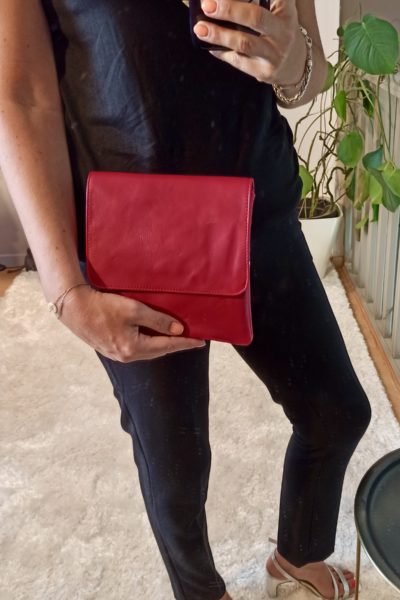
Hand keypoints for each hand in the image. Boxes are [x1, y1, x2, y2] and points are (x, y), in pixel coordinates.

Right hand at [58, 285, 205, 362]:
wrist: (73, 308)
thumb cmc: (103, 306)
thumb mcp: (133, 310)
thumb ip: (157, 320)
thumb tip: (178, 330)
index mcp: (133, 348)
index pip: (167, 346)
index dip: (185, 343)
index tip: (201, 341)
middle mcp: (126, 356)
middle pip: (158, 351)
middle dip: (175, 345)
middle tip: (191, 339)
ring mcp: (117, 354)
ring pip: (147, 351)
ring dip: (162, 344)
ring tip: (175, 337)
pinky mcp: (110, 348)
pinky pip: (137, 348)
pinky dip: (149, 342)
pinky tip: (153, 335)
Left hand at [193, 0, 303, 85]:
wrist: (294, 64)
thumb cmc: (278, 31)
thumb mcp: (278, 11)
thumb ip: (261, 2)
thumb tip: (220, 1)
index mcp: (286, 10)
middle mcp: (283, 31)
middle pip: (255, 17)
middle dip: (229, 9)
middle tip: (207, 5)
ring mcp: (275, 54)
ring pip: (244, 43)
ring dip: (219, 35)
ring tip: (200, 28)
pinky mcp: (265, 71)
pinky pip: (238, 61)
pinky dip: (220, 52)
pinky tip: (208, 45)